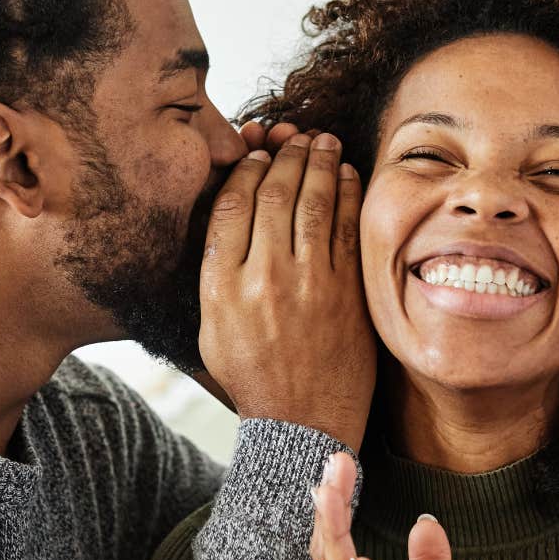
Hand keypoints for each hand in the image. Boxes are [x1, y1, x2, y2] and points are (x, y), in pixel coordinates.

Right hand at [199, 131, 375, 449]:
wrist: (303, 423)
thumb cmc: (253, 378)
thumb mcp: (211, 330)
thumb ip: (214, 275)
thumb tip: (230, 218)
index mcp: (221, 287)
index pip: (231, 206)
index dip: (244, 171)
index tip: (255, 155)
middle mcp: (262, 279)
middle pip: (273, 194)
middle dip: (284, 154)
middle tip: (293, 136)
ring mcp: (309, 284)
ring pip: (312, 202)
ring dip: (317, 162)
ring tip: (321, 140)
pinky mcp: (346, 292)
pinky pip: (347, 227)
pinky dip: (347, 193)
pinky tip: (346, 173)